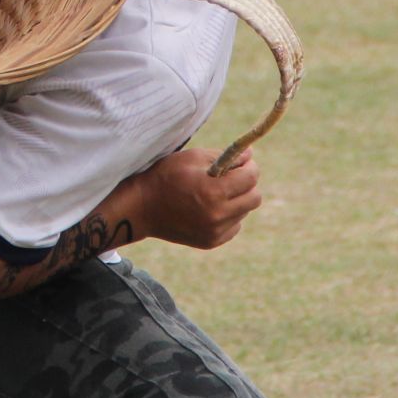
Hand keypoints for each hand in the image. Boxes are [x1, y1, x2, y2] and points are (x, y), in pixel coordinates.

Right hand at [133, 147, 261, 250]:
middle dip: (247, 184)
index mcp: (213, 191)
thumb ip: (225, 156)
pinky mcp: (211, 242)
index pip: (251, 177)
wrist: (142, 208)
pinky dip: (228, 216)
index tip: (242, 162)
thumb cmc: (166, 176)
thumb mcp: (193, 158)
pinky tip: (208, 208)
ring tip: (214, 193)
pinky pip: (234, 226)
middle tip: (232, 177)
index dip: (249, 166)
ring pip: (244, 212)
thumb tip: (250, 155)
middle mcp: (218, 215)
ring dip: (237, 200)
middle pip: (254, 198)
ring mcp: (215, 232)